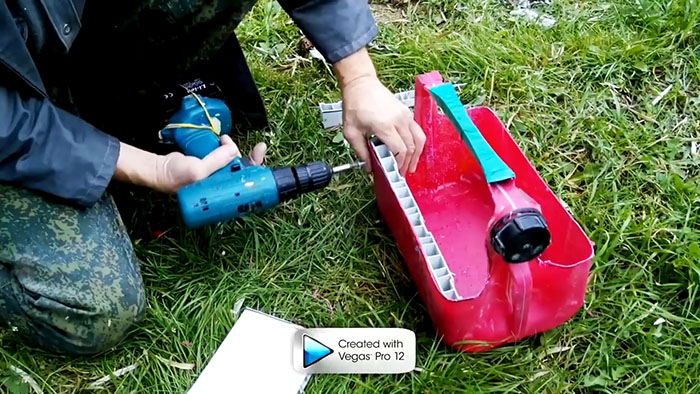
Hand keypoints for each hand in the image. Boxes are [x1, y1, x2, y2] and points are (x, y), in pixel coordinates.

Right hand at [115, 135, 266, 192]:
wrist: (161, 169)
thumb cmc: (177, 177)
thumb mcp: (198, 171)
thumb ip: (216, 161)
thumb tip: (233, 150)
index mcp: (223, 192)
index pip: (246, 183)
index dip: (256, 169)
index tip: (260, 152)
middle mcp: (223, 184)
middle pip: (244, 170)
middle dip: (247, 156)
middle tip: (248, 146)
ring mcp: (219, 174)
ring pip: (235, 160)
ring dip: (232, 148)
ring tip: (224, 140)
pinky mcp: (213, 165)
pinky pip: (225, 155)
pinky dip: (226, 146)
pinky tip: (222, 140)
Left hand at [341, 75, 424, 174]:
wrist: (361, 84)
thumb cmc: (355, 104)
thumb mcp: (351, 132)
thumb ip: (361, 152)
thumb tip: (369, 167)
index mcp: (384, 125)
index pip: (400, 150)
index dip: (399, 164)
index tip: (395, 172)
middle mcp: (398, 120)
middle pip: (411, 147)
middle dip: (408, 163)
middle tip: (403, 173)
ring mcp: (405, 115)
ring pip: (419, 139)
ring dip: (416, 154)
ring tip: (411, 165)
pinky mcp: (407, 112)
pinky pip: (417, 131)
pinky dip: (417, 143)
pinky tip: (411, 150)